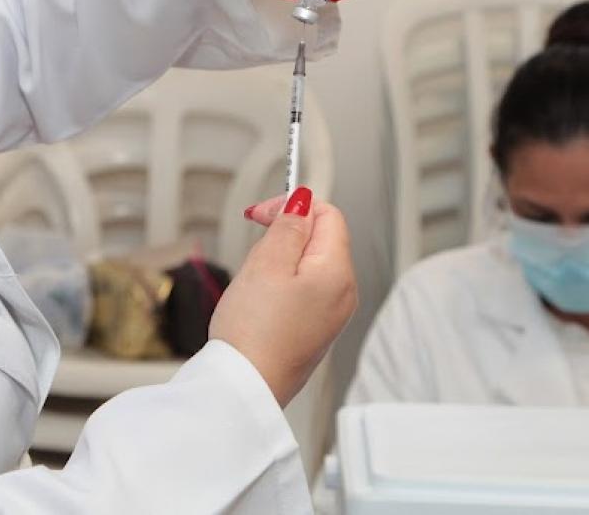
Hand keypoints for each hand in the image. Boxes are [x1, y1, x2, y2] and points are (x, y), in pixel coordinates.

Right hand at [209, 191, 357, 405]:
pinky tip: (258, 303)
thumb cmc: (254, 332)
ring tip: (254, 284)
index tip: (260, 215)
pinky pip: (301, 293)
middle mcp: (342, 295)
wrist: (246, 386)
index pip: (327, 215)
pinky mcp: (313, 332)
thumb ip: (289, 226)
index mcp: (338, 273)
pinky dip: (278, 288)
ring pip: (306, 267)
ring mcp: (329, 316)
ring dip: (277, 263)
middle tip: (254, 255)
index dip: (292, 206)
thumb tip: (302, 201)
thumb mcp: (267, 263)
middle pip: (318, 240)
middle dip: (283, 236)